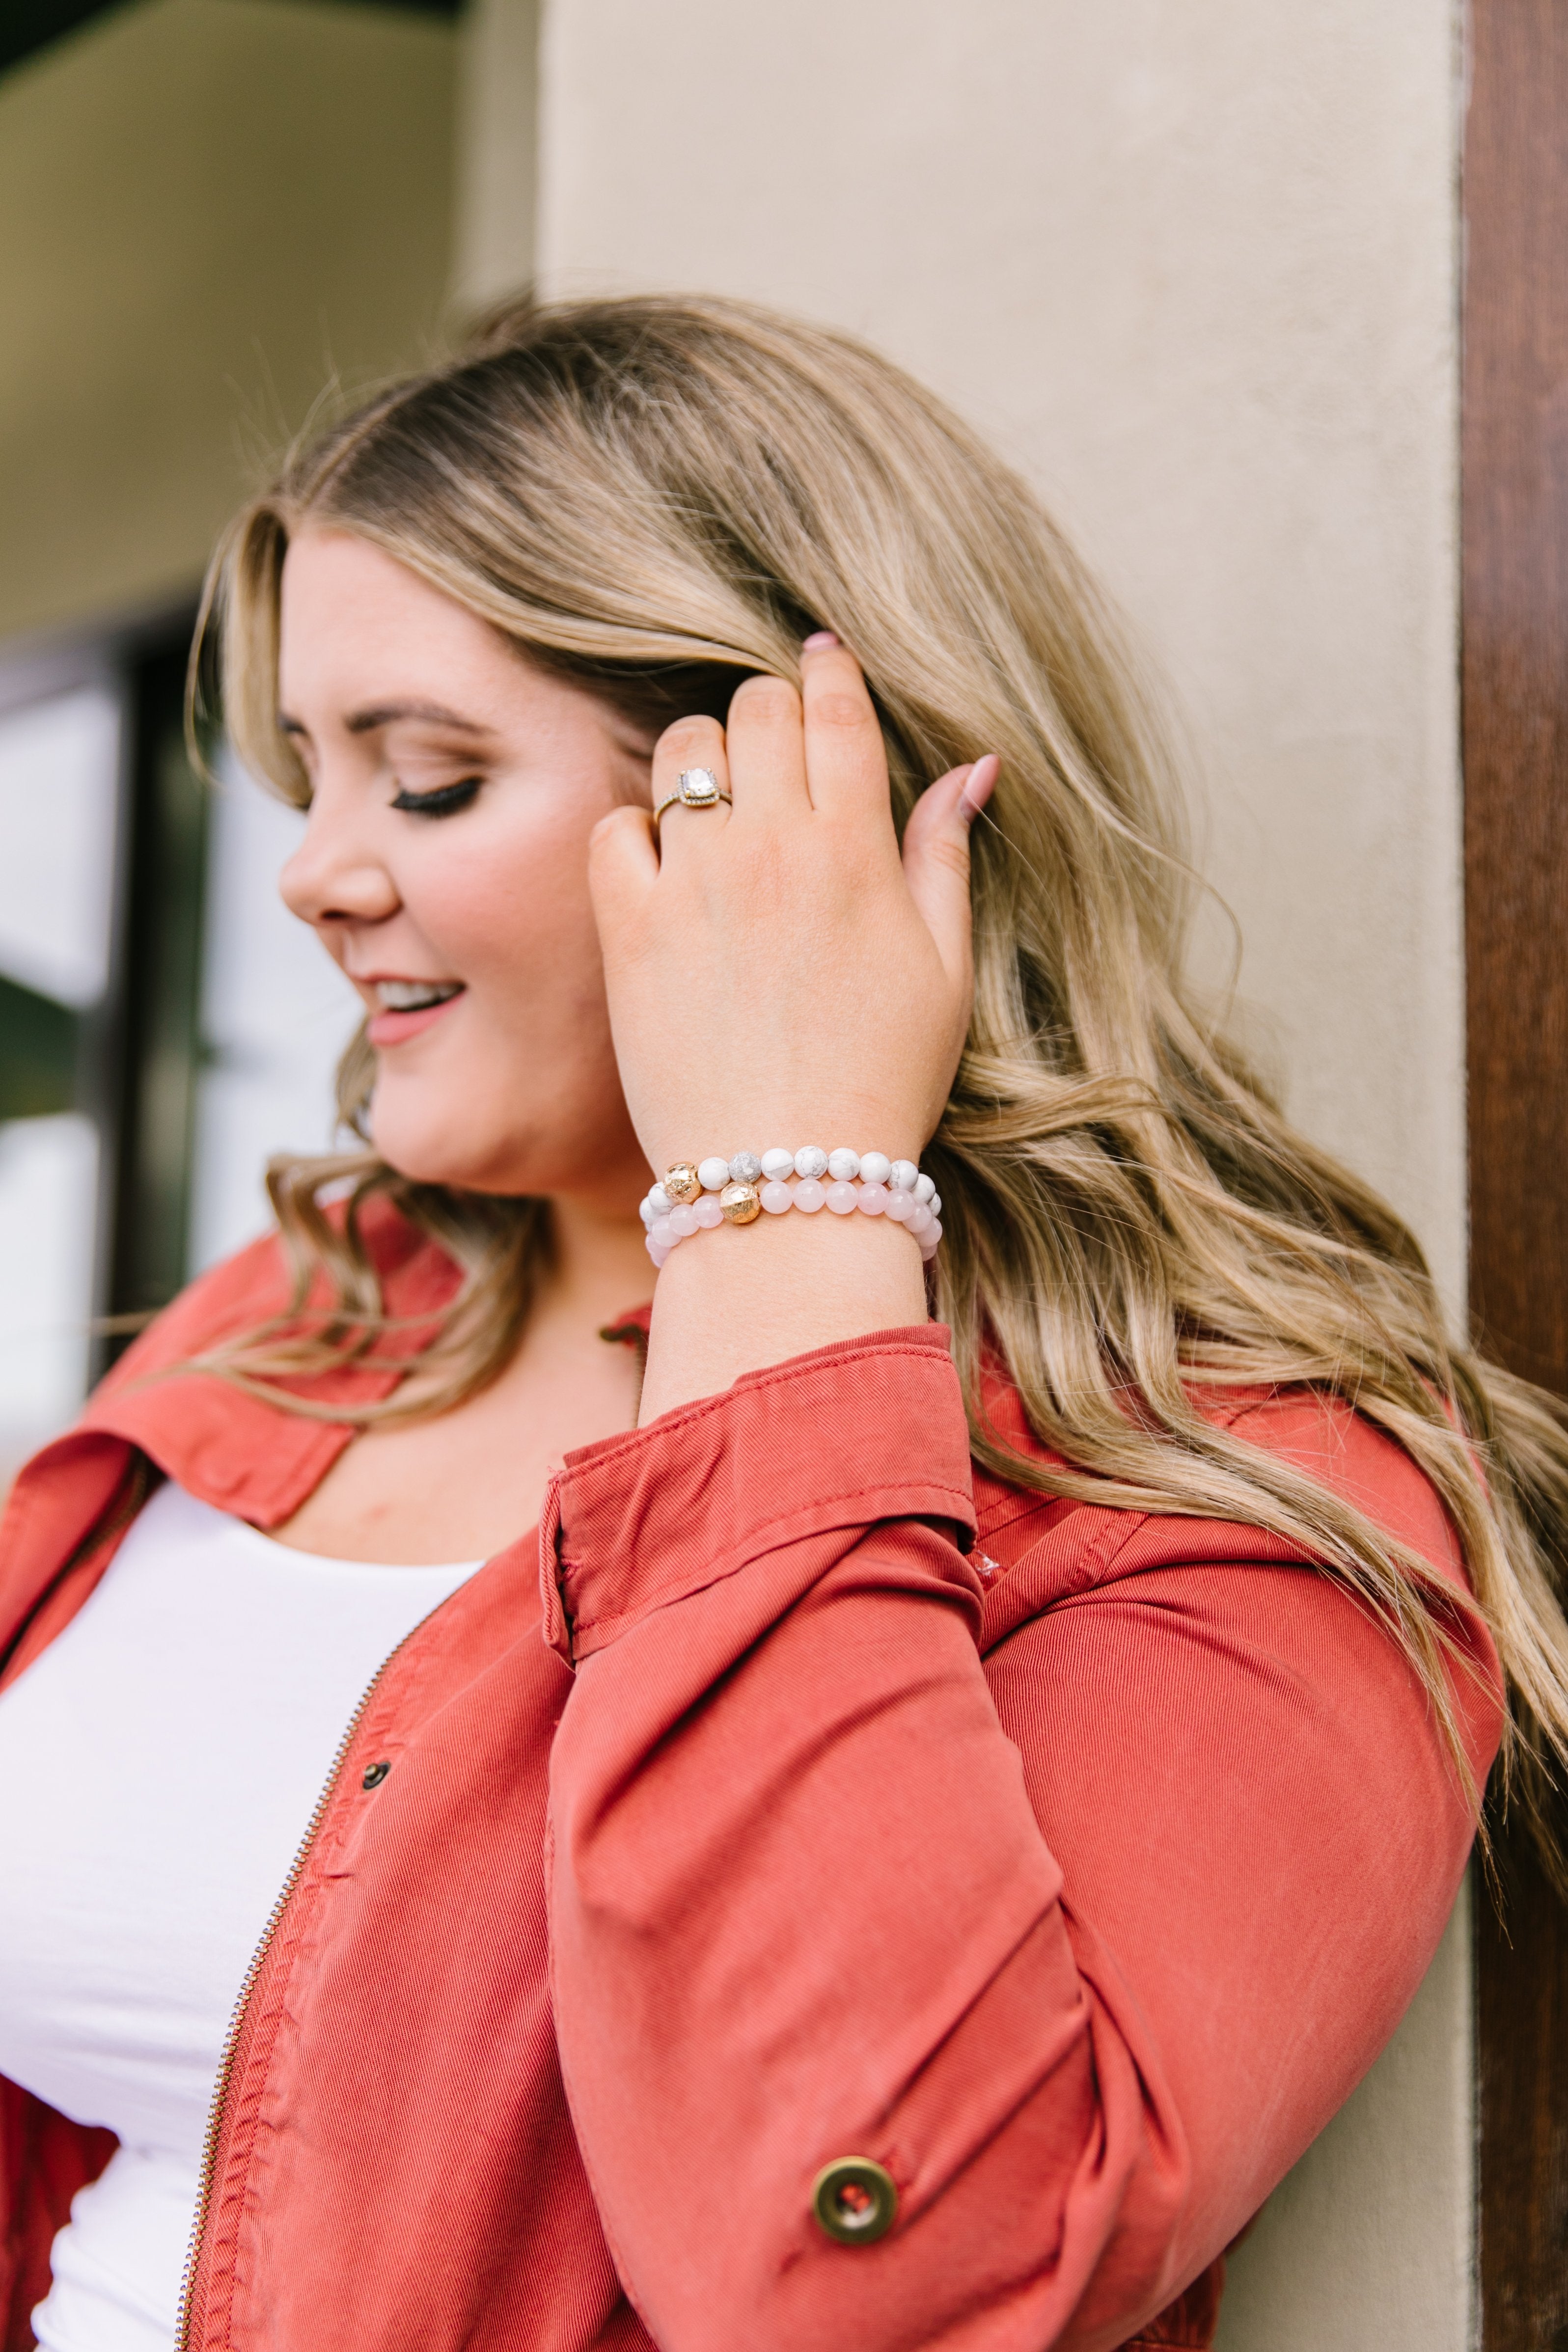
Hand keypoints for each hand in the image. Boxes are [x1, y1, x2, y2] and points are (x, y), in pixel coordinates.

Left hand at [589, 637, 996, 1183]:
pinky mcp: (631, 929)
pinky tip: (663, 866)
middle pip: (758, 709)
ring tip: (719, 801)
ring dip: (702, 757)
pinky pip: (615, 828)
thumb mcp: (944, 971)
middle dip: (769, 708)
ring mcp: (694, 885)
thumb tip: (974, 766)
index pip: (838, 712)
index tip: (824, 658)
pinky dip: (635, 830)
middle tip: (776, 746)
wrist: (788, 1177)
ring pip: (683, 752)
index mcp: (856, 852)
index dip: (832, 670)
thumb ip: (945, 856)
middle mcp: (772, 850)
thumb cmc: (879, 1082)